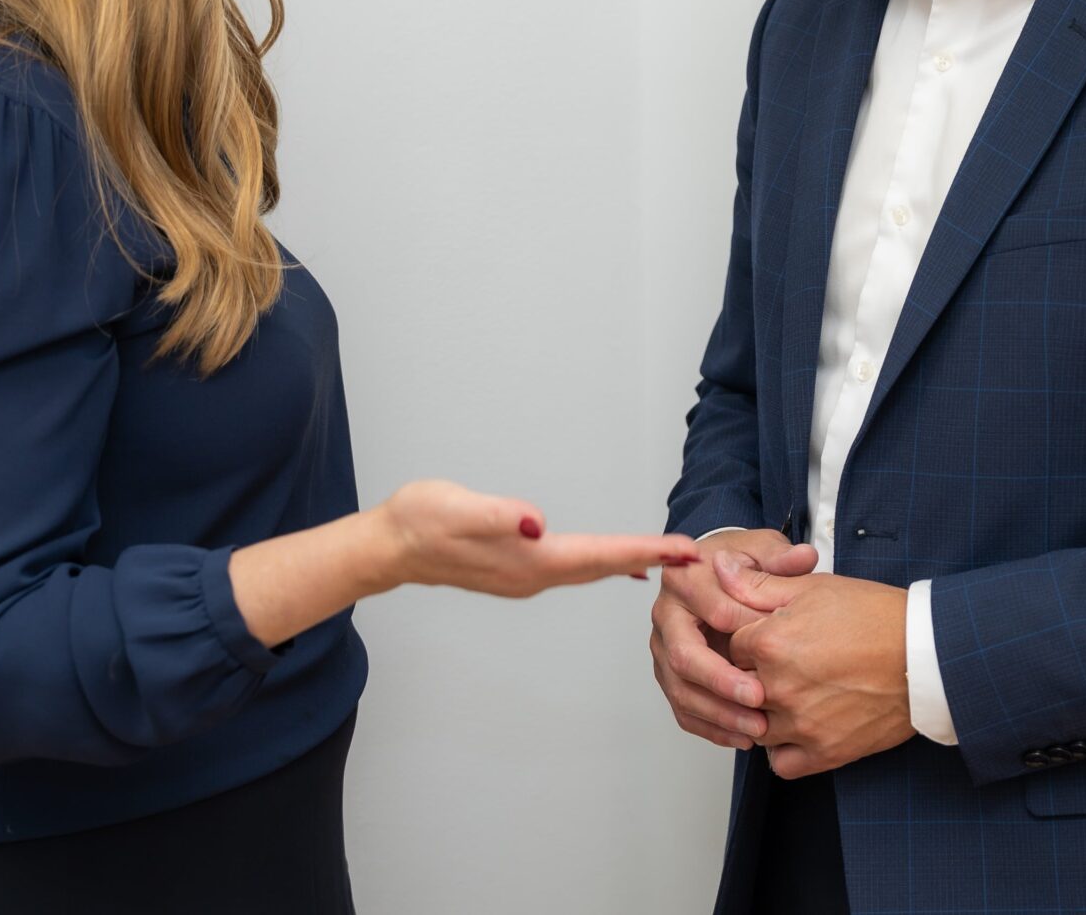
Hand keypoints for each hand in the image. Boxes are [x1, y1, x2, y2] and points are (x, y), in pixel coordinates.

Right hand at [380, 480, 696, 596]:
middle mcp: (533, 576)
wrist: (388, 547)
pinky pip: (574, 570)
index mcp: (529, 560)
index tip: (686, 552)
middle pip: (604, 568)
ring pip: (590, 572)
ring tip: (669, 559)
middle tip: (697, 556)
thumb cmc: (421, 521)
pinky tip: (614, 564)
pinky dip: (602, 564)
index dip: (646, 551)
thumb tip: (535, 523)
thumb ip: (498, 516)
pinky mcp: (516, 571)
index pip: (600, 556)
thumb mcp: (458, 509)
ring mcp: (525, 577)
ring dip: (630, 563)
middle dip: (652, 560)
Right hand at [650, 529, 819, 748]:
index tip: (773, 650)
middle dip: (721, 682)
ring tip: (756, 729)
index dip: (743, 630)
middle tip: (758, 699)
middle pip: (683, 655)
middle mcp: (666, 616)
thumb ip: (781, 557)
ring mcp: (663, 649)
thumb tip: (803, 558)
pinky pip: (683, 709)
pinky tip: (742, 738)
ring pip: (680, 690)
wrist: (715, 574)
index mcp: (685, 578)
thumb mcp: (762, 548)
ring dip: (718, 714)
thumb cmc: (739, 562)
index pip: (710, 608)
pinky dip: (711, 728)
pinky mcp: (670, 676)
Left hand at [722, 562, 915, 777]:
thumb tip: (717, 569)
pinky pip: (781, 763)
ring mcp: (800, 725)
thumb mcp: (814, 587)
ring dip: (764, 713)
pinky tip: (798, 727)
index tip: (771, 637)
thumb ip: (758, 583)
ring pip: (755, 727)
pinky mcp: (823, 752)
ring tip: (793, 694)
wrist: (925, 654)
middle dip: (753, 676)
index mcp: (770, 643)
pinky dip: (783, 749)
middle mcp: (778, 688)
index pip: (731, 647)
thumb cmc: (876, 617)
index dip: (750, 640)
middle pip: (739, 688)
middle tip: (785, 664)